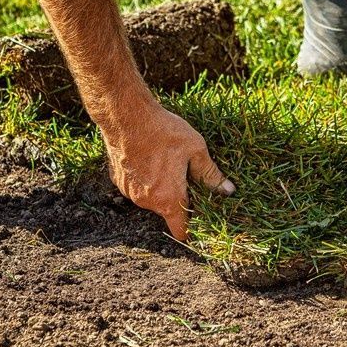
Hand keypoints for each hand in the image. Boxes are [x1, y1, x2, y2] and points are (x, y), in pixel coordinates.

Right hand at [101, 101, 234, 240]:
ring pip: (152, 198)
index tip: (198, 217)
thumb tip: (228, 191)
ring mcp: (130, 193)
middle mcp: (147, 202)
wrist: (125, 116)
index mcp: (169, 199)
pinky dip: (145, 179)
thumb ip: (211, 174)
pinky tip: (149, 158)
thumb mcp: (195, 150)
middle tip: (185, 175)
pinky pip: (137, 187)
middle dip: (178, 198)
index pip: (180, 231)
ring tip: (165, 162)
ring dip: (160, 188)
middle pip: (167, 211)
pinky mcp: (119, 182)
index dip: (191, 228)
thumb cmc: (163, 132)